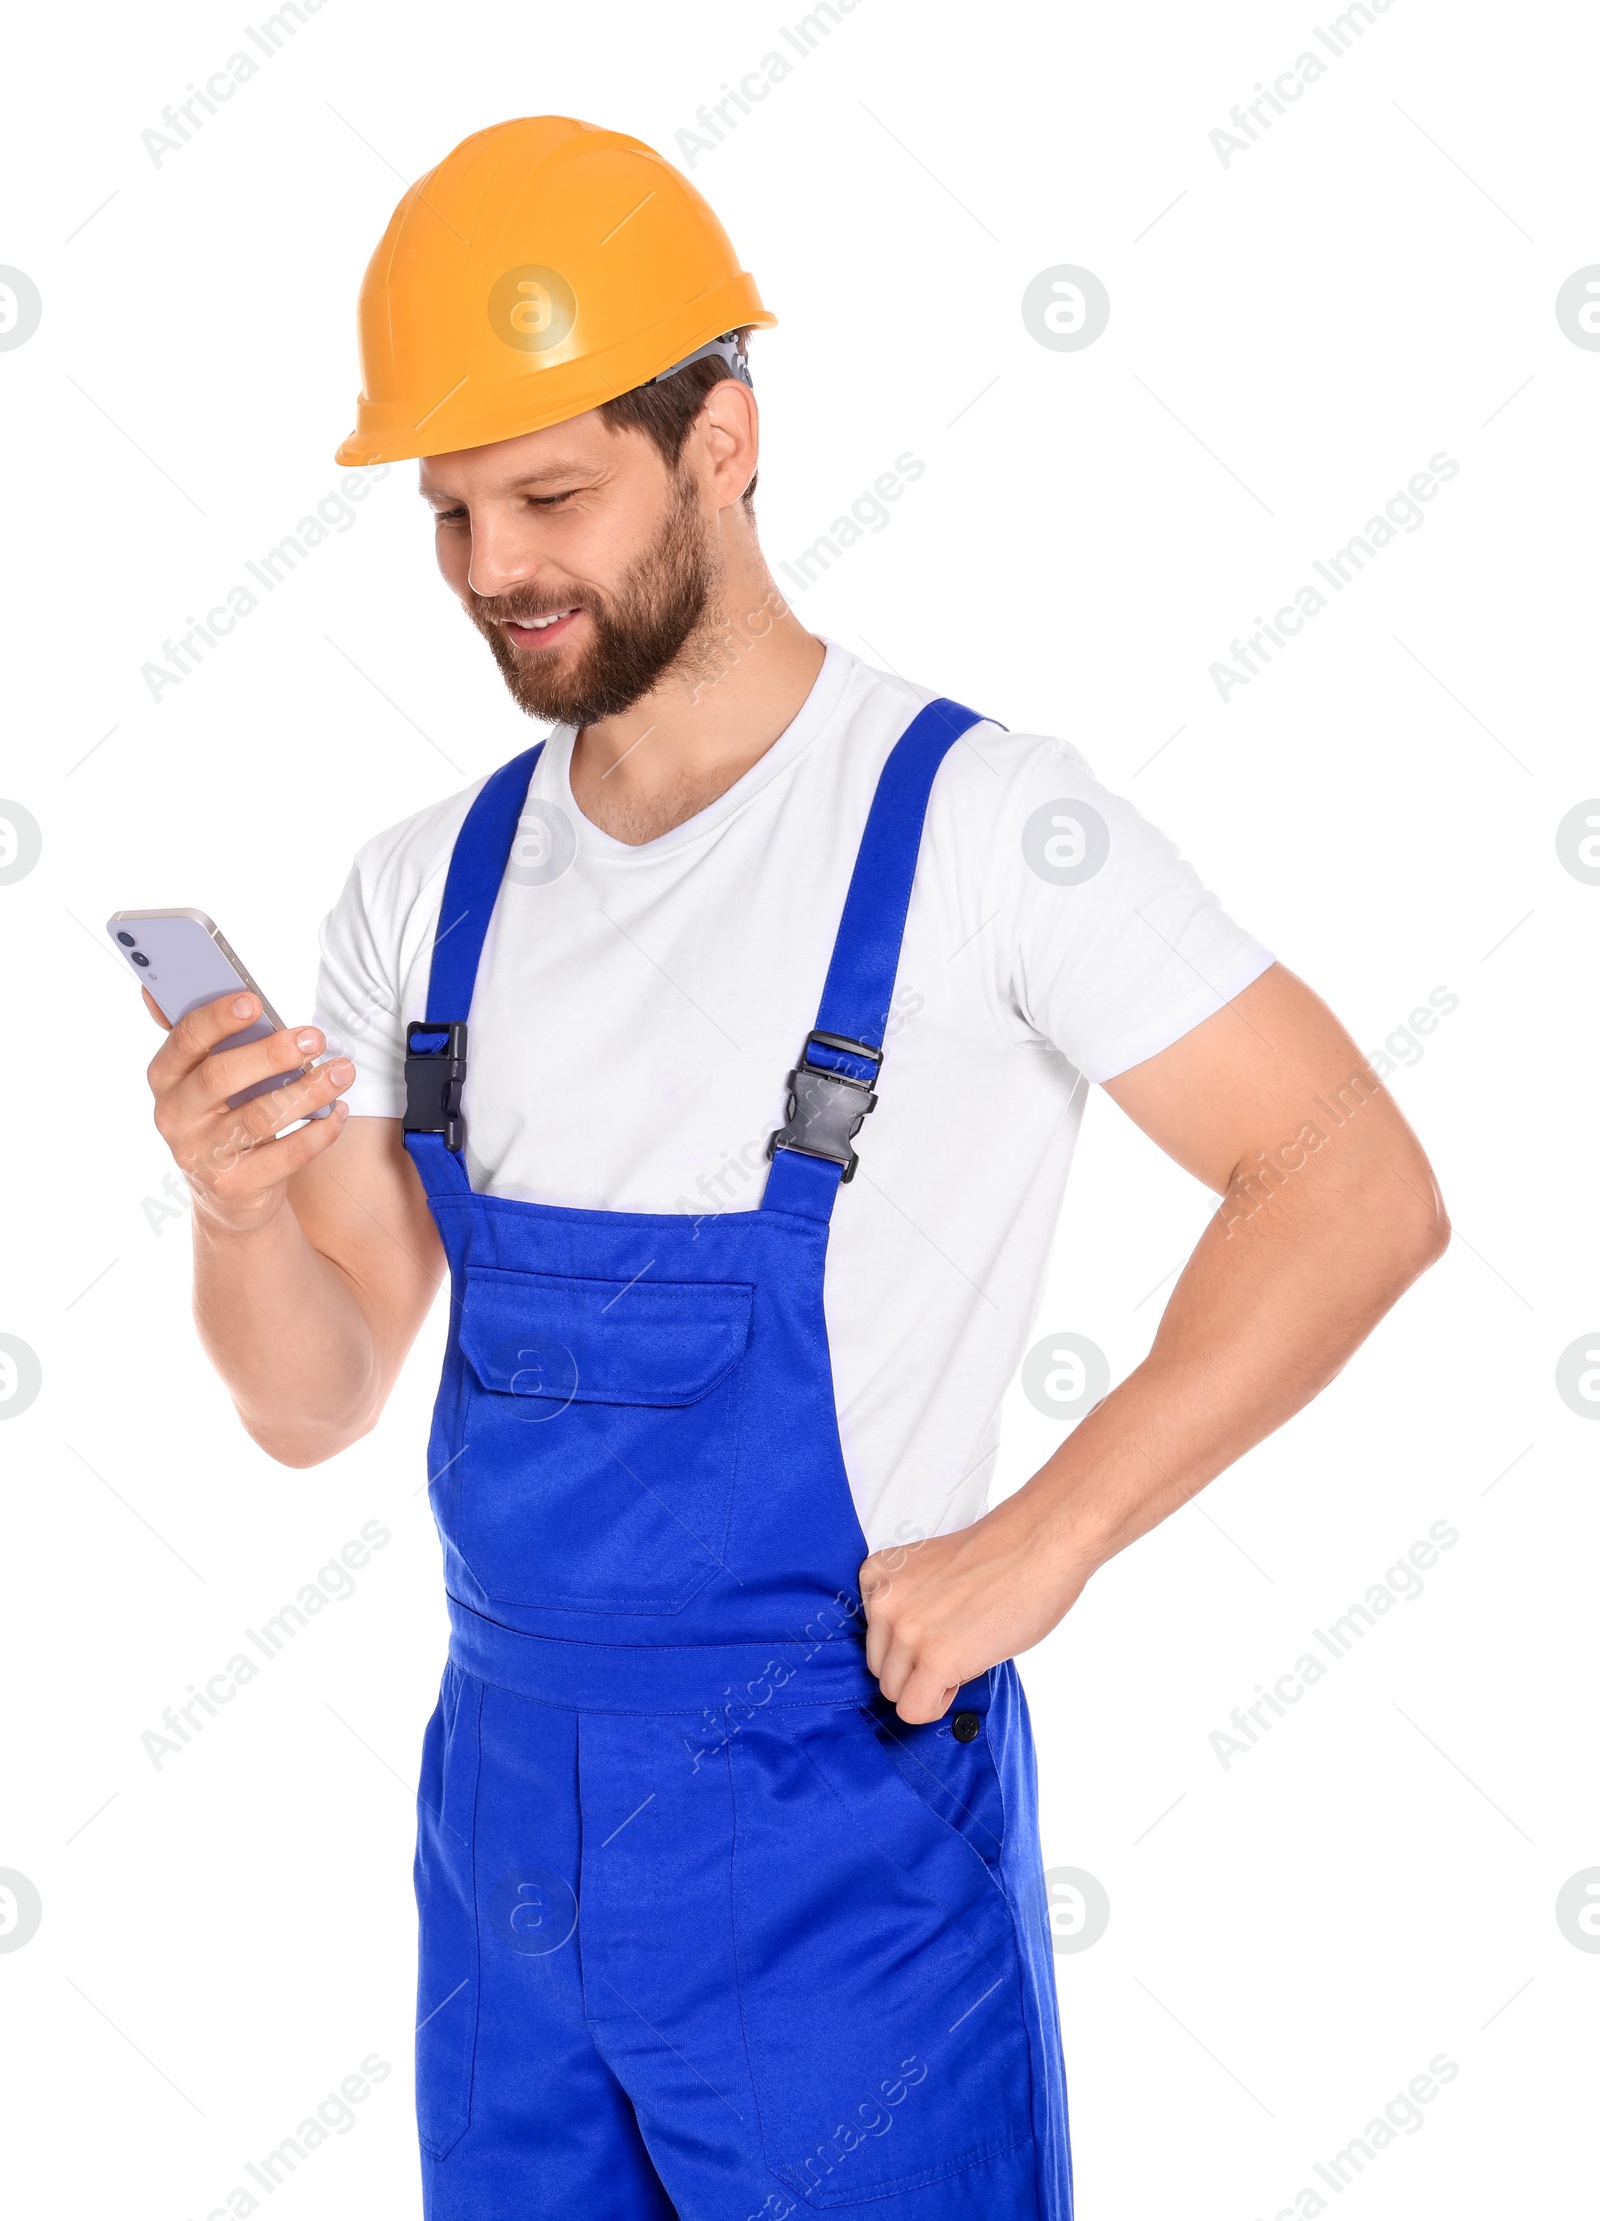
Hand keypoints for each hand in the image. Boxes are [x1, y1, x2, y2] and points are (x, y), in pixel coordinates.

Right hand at [147, 990, 355, 1232]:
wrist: (228, 1193)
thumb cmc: (226, 1115)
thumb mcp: (209, 1077)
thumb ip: (206, 1037)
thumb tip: (162, 987)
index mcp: (166, 1076)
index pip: (184, 1039)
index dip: (217, 1019)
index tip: (255, 1002)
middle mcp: (175, 1114)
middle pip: (220, 1076)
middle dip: (272, 1053)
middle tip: (314, 1037)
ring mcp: (201, 1153)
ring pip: (259, 1116)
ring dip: (308, 1091)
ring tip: (342, 1072)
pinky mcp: (233, 1184)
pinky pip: (285, 1155)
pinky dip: (319, 1132)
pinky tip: (338, 1112)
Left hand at [860, 1494, 1091, 1723]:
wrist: (1037, 1545)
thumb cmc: (998, 1556)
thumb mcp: (928, 1574)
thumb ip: (906, 1607)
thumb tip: (905, 1655)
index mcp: (877, 1576)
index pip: (874, 1637)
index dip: (908, 1644)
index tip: (938, 1630)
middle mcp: (883, 1603)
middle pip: (880, 1668)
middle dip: (915, 1669)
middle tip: (956, 1646)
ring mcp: (906, 1631)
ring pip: (894, 1692)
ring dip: (928, 1685)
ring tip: (964, 1655)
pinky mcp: (935, 1660)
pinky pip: (914, 1709)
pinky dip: (937, 1704)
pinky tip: (963, 1674)